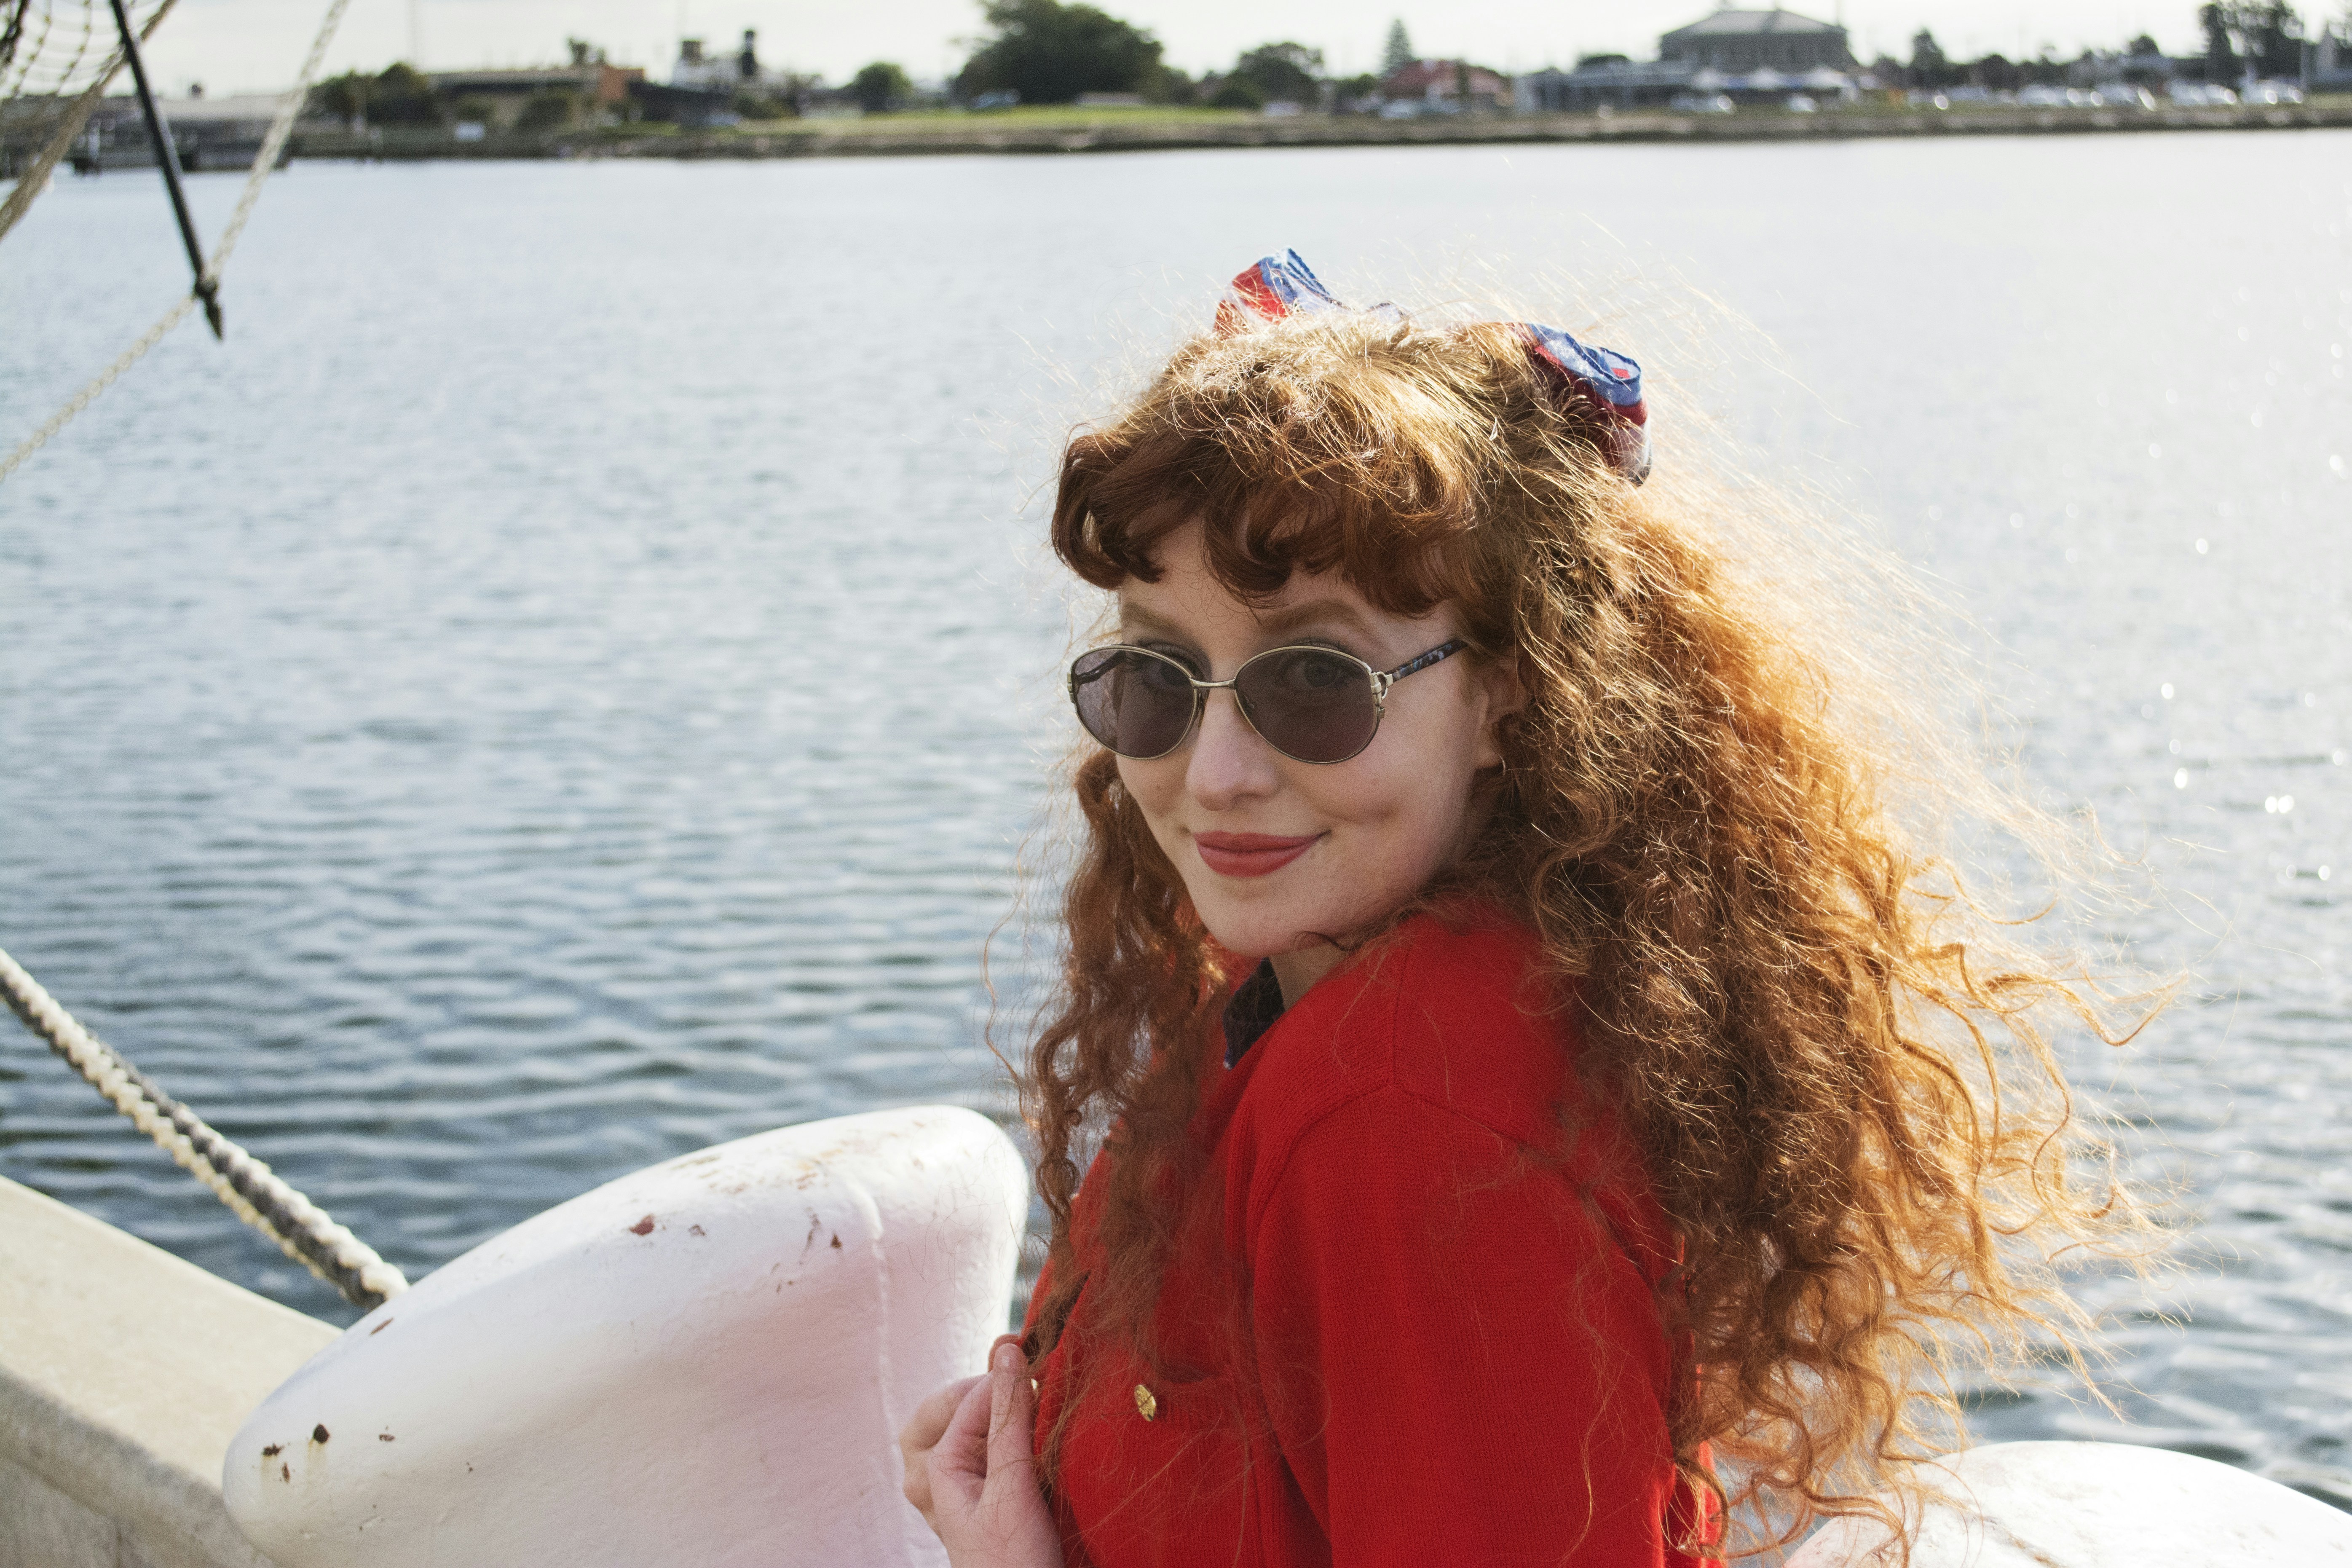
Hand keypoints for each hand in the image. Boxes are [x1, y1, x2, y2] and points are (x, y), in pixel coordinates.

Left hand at [899, 1335, 1061, 1567]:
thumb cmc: (1013, 1563)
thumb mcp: (1013, 1487)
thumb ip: (1010, 1418)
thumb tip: (1008, 1351)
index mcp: (937, 1467)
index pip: (969, 1398)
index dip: (1002, 1371)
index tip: (1037, 1351)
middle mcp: (940, 1473)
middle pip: (958, 1407)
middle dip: (992, 1388)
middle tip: (1032, 1374)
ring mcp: (964, 1484)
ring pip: (975, 1424)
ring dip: (1001, 1410)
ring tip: (1034, 1404)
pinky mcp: (989, 1493)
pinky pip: (991, 1446)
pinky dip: (1013, 1433)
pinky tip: (1038, 1434)